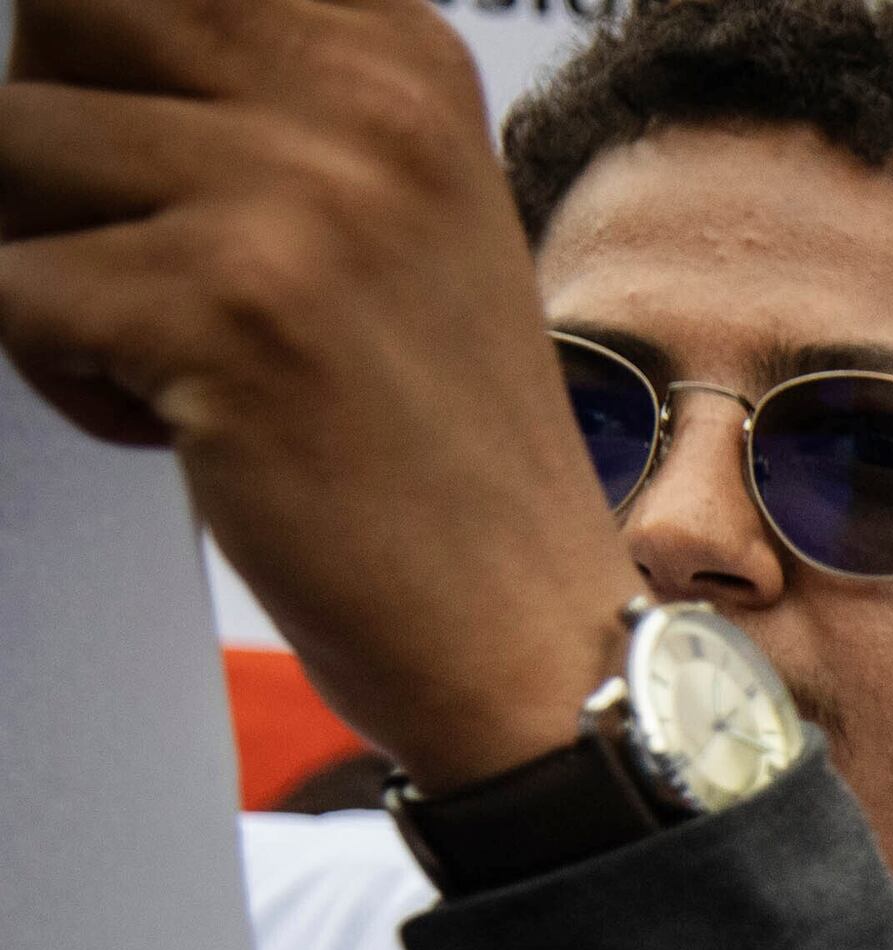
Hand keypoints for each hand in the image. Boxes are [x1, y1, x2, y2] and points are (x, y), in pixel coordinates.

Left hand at [0, 0, 635, 783]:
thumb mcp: (379, 209)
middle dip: (56, 148)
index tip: (161, 182)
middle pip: (56, 21)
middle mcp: (360, 95)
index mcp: (397, 49)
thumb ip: (256, 91)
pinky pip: (9, 287)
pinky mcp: (228, 309)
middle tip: (151, 258)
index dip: (106, 64)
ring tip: (180, 356)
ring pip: (10, 149)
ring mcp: (302, 198)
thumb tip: (56, 40)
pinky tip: (188, 430)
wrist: (529, 635)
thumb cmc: (429, 443)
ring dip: (52, 268)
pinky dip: (65, 378)